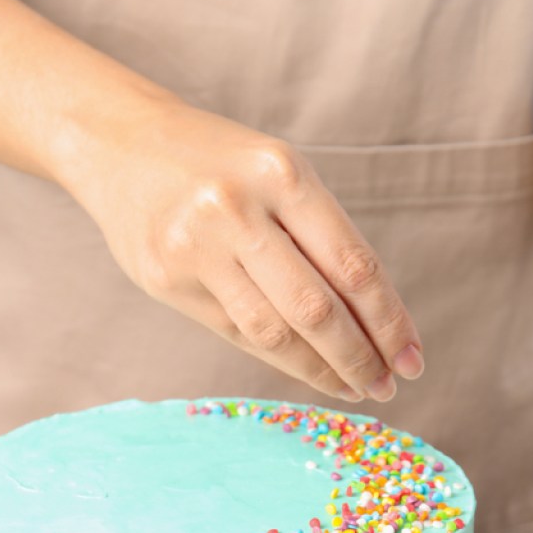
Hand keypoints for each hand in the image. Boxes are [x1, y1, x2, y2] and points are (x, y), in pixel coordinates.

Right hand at [56, 94, 422, 401]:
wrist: (120, 145)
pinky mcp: (167, 281)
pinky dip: (282, 360)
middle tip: (388, 386)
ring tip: (354, 388)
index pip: (352, 265)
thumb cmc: (220, 165)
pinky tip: (310, 372)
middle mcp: (236, 210)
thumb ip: (320, 239)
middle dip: (360, 357)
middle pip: (316, 309)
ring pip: (275, 332)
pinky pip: (239, 334)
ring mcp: (196, 248)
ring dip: (323, 369)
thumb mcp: (277, 175)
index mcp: (281, 174)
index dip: (389, 322)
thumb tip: (376, 324)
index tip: (412, 359)